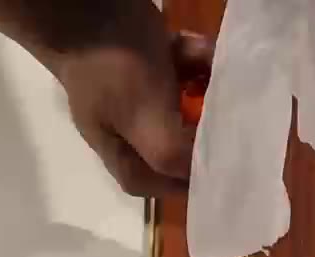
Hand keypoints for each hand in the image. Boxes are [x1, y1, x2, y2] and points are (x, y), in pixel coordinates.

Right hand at [56, 30, 212, 197]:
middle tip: (227, 114)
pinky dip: (195, 58)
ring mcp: (139, 88)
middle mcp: (128, 123)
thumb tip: (205, 168)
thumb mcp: (145, 121)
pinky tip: (195, 48)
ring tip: (210, 70)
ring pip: (185, 99)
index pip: (155, 181)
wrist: (86, 3)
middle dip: (203, 123)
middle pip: (177, 140)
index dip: (185, 181)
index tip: (220, 168)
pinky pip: (183, 67)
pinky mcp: (150, 58)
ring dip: (204, 85)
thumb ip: (174, 156)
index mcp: (118, 148)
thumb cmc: (112, 69)